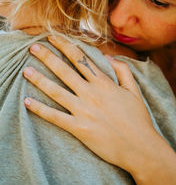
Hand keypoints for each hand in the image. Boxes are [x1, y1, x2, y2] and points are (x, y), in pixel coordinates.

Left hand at [23, 36, 175, 184]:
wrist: (140, 147)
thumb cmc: (138, 118)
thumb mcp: (134, 90)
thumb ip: (123, 70)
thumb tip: (109, 56)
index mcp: (103, 83)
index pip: (80, 59)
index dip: (65, 46)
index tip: (53, 37)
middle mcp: (91, 93)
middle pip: (65, 70)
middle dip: (48, 57)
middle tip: (33, 48)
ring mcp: (84, 111)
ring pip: (57, 91)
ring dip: (40, 80)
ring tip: (26, 71)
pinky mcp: (79, 128)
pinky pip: (56, 117)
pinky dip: (41, 110)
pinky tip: (28, 102)